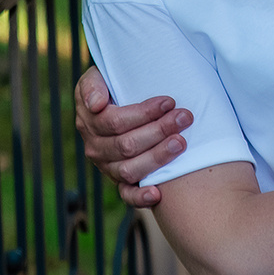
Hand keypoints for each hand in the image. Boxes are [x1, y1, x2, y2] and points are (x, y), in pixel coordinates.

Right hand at [73, 65, 190, 209]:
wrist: (117, 101)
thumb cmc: (112, 86)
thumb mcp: (96, 77)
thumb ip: (92, 86)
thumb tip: (96, 105)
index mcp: (89, 122)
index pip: (115, 122)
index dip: (143, 113)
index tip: (169, 101)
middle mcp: (96, 148)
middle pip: (127, 145)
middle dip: (159, 131)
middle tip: (184, 118)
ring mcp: (107, 167)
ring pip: (130, 169)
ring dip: (158, 157)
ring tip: (181, 142)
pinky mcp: (120, 181)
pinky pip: (126, 194)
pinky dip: (140, 197)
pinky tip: (157, 193)